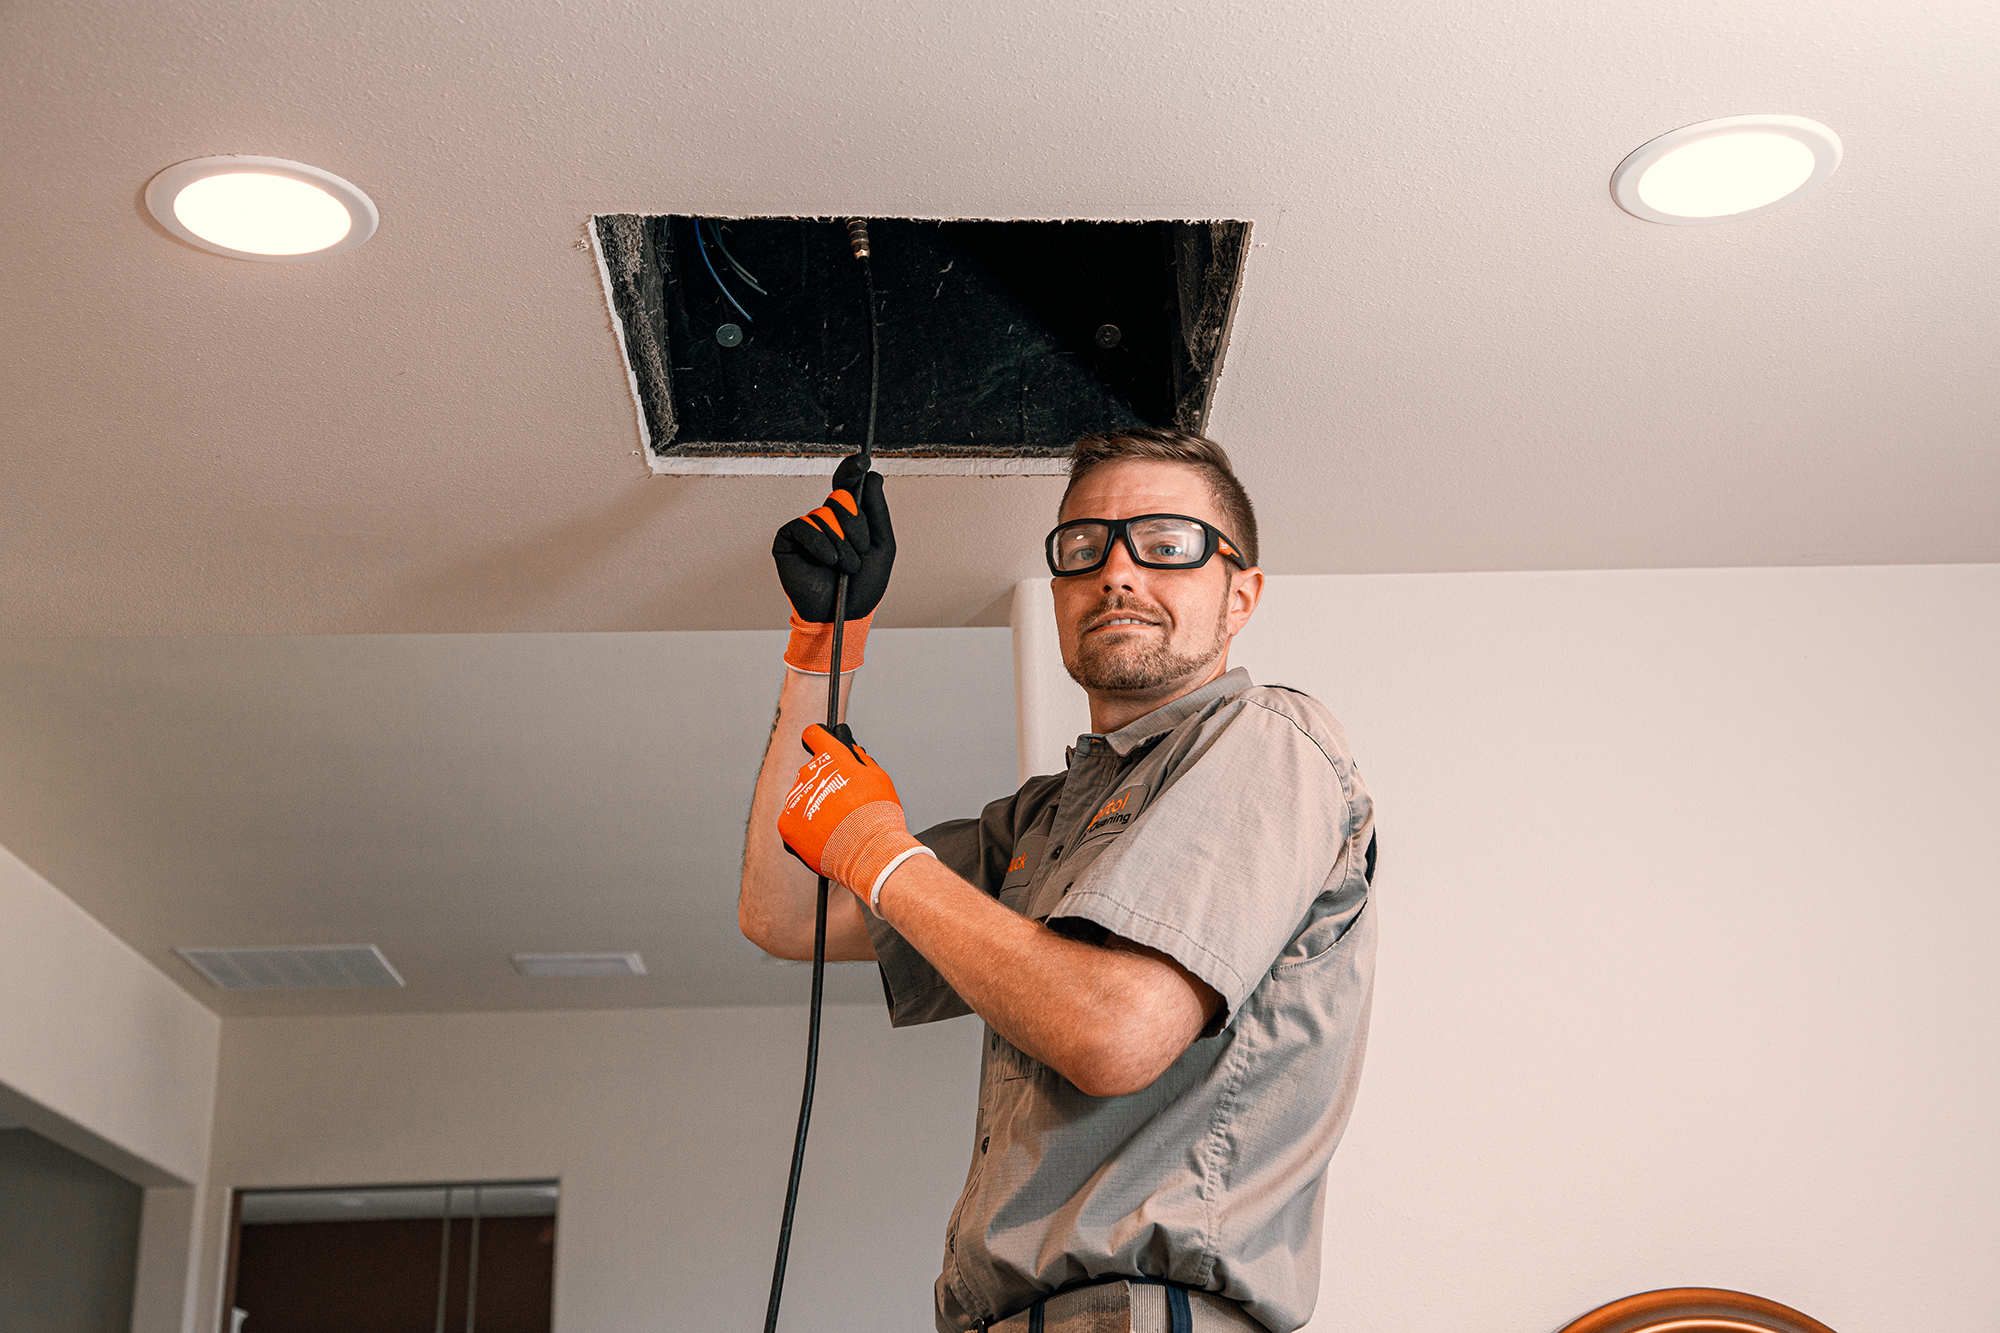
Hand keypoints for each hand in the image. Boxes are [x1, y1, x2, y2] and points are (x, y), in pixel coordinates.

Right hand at [773, 452, 894, 618]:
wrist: (842, 615)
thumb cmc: (863, 585)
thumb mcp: (882, 546)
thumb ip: (877, 511)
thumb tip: (873, 476)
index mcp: (848, 517)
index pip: (848, 483)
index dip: (853, 468)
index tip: (864, 459)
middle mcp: (826, 518)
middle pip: (842, 497)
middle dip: (856, 527)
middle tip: (859, 553)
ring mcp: (806, 527)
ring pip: (826, 514)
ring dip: (842, 544)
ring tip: (845, 567)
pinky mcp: (787, 539)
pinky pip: (804, 526)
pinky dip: (820, 544)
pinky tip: (827, 562)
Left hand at [778, 723, 929, 900]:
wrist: (868, 852)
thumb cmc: (877, 817)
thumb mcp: (879, 778)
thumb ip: (861, 760)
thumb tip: (852, 752)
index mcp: (832, 758)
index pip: (814, 735)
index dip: (818, 738)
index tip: (819, 743)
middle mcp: (809, 773)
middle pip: (810, 772)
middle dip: (823, 783)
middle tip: (842, 803)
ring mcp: (795, 799)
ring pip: (802, 797)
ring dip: (814, 806)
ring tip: (835, 824)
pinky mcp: (786, 824)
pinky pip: (792, 820)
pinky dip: (804, 827)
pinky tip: (823, 835)